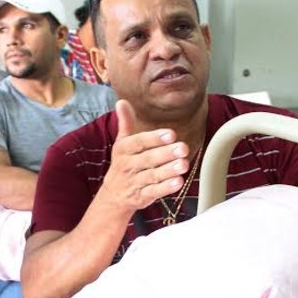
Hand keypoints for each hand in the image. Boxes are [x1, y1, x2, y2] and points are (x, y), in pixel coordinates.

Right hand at [98, 99, 188, 213]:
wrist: (114, 194)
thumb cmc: (123, 163)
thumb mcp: (122, 143)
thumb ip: (126, 123)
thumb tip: (122, 101)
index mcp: (123, 150)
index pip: (138, 142)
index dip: (154, 138)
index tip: (171, 134)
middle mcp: (128, 166)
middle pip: (147, 159)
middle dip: (166, 154)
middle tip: (183, 148)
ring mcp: (134, 182)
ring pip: (152, 176)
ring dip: (168, 170)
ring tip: (184, 164)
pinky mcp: (141, 196)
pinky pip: (154, 192)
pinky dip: (166, 188)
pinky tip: (178, 182)